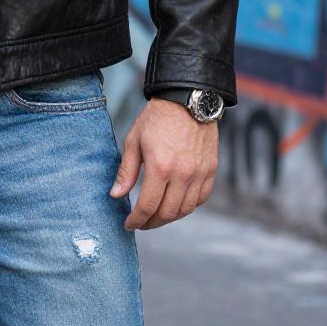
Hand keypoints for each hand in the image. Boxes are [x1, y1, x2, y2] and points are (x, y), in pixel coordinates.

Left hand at [108, 98, 218, 230]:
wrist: (186, 100)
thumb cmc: (156, 118)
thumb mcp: (134, 140)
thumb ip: (126, 171)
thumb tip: (115, 196)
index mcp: (160, 166)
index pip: (148, 206)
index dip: (137, 220)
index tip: (129, 225)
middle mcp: (183, 174)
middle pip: (167, 213)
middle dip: (151, 223)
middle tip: (141, 222)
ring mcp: (200, 174)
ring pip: (185, 210)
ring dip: (169, 217)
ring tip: (156, 215)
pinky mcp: (211, 170)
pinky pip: (201, 199)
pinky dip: (188, 206)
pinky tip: (176, 204)